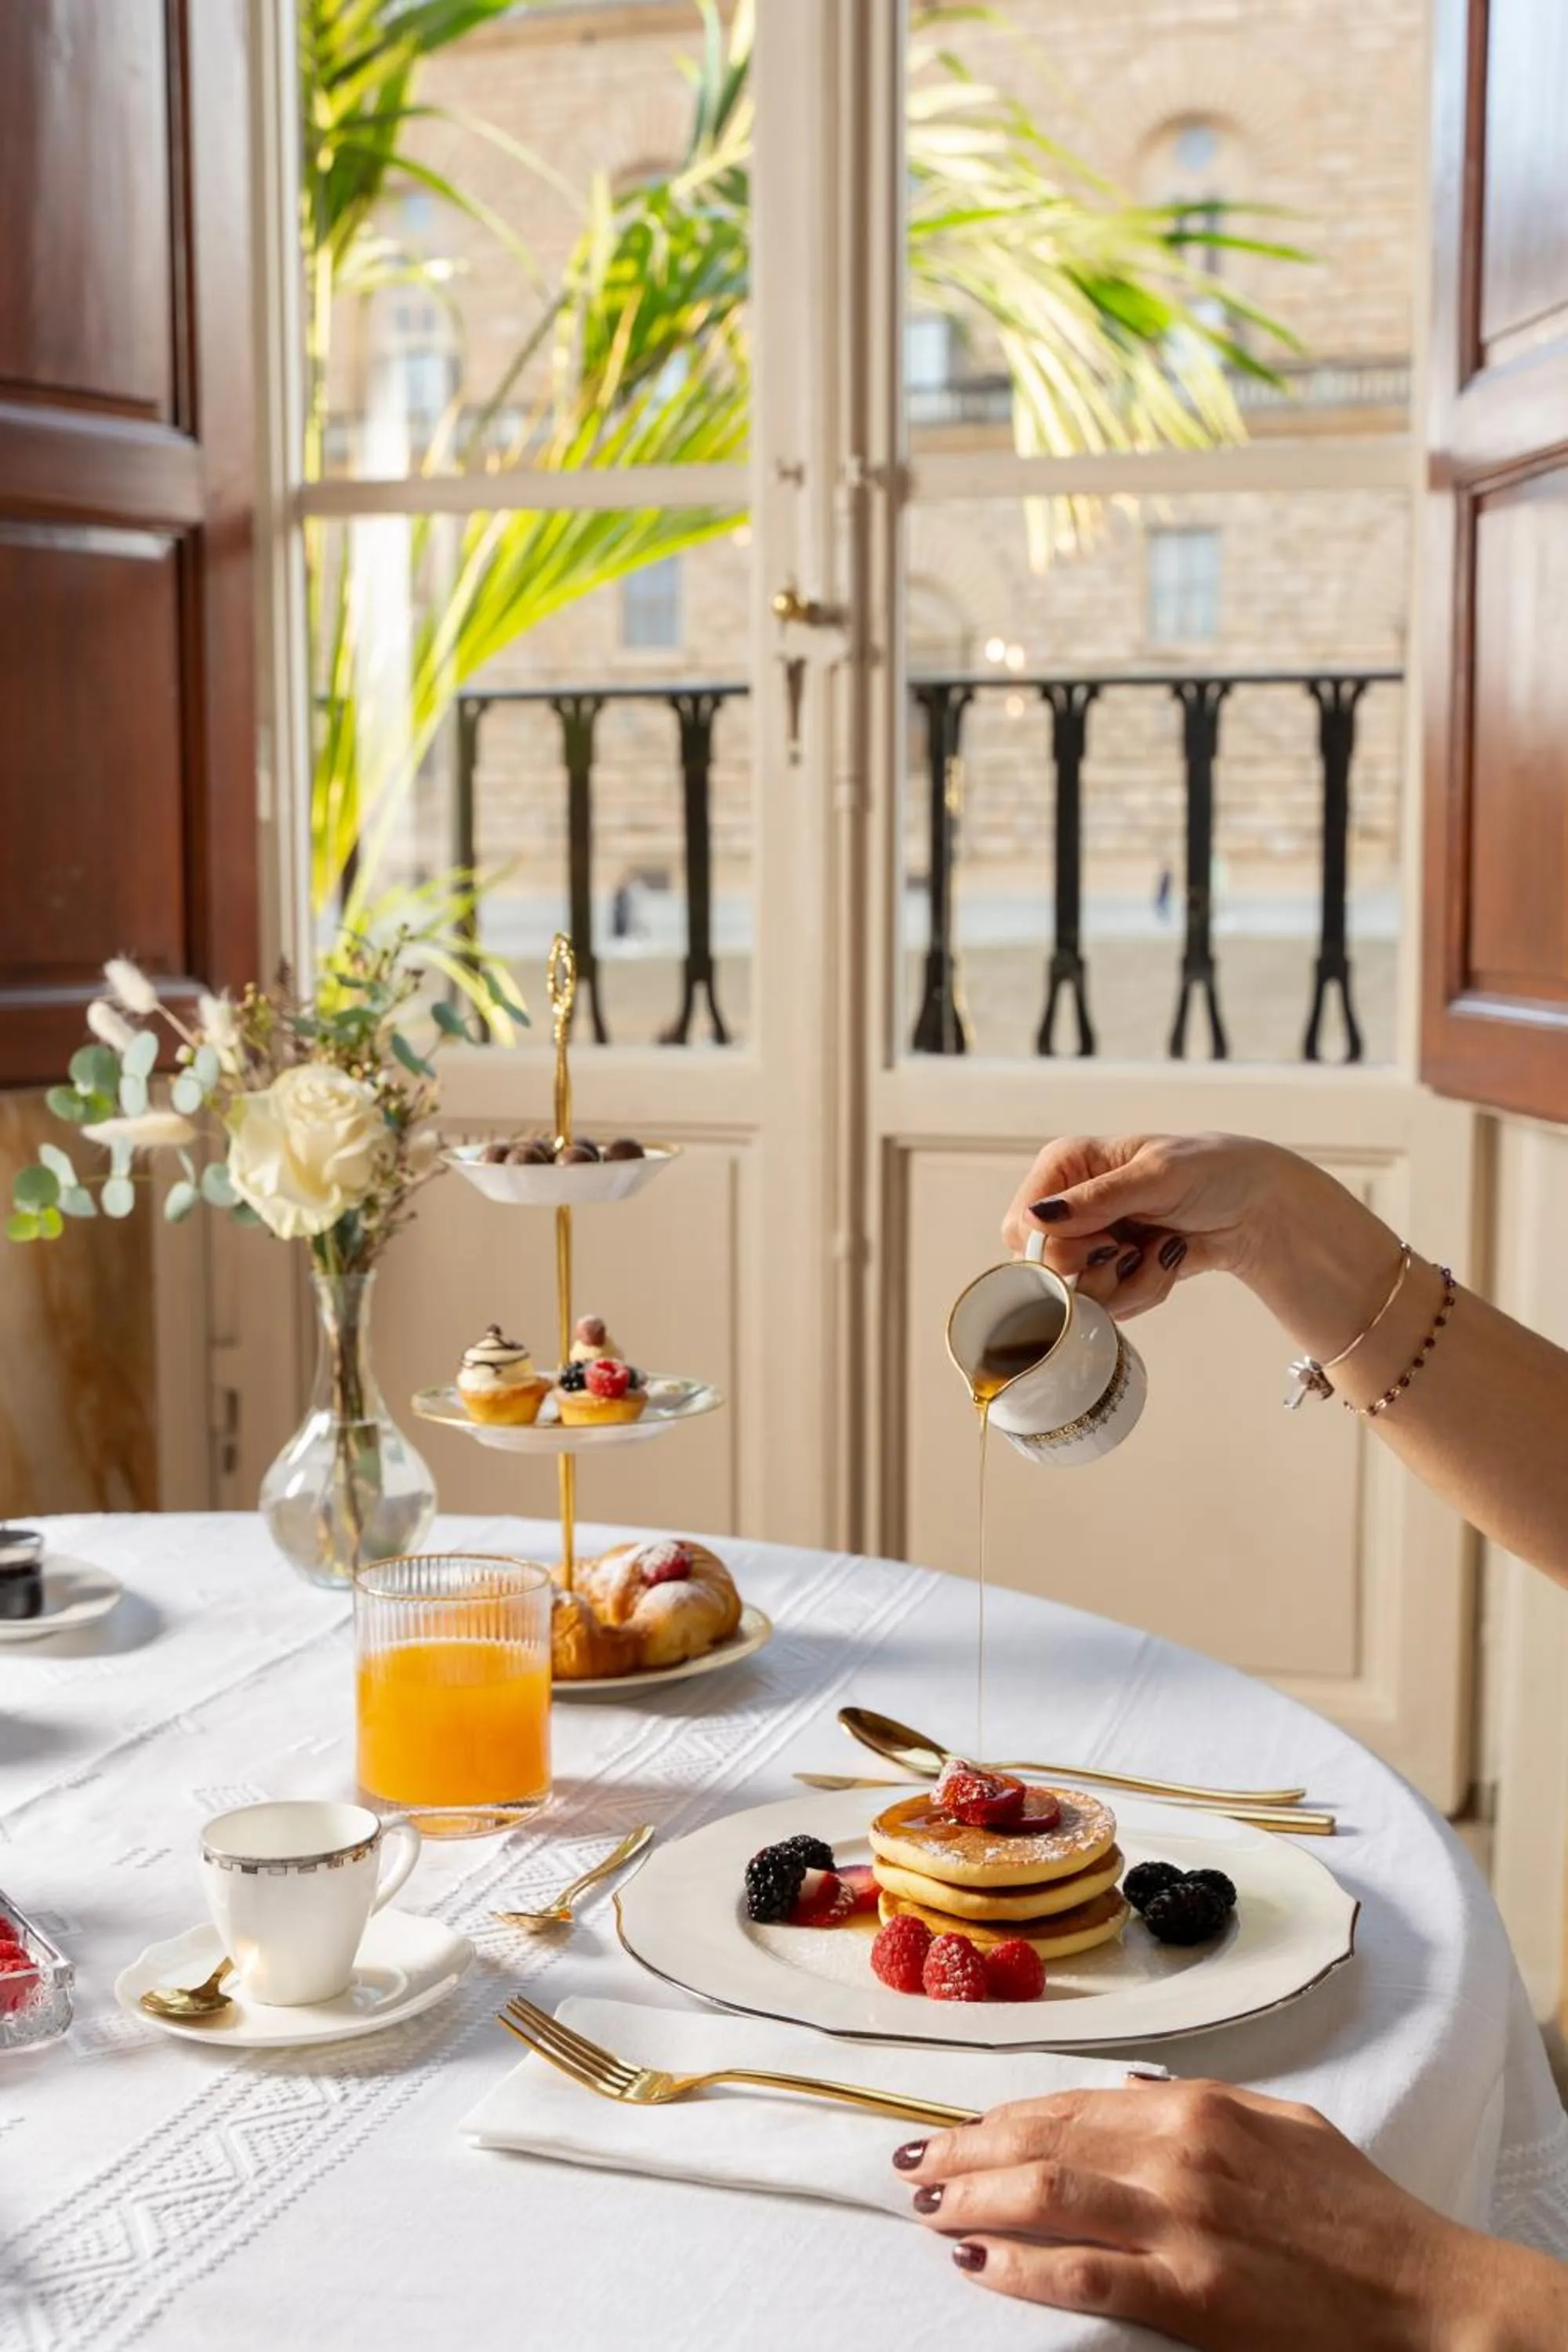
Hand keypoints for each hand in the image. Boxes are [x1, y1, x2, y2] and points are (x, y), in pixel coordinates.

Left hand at [897, 2077, 1565, 2347]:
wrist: (1422, 2293)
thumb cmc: (1357, 2214)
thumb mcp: (1280, 2126)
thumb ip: (1202, 2105)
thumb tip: (1134, 2089)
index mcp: (1198, 2106)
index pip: (1070, 2102)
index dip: (1001, 2116)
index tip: (954, 2129)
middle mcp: (1179, 2150)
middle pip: (1042, 2141)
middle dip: (967, 2152)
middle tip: (916, 2164)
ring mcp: (1181, 2220)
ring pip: (1046, 2195)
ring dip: (974, 2199)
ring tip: (928, 2207)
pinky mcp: (1190, 2291)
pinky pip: (1083, 2274)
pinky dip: (1021, 2267)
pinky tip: (978, 2263)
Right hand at [999, 1133, 1295, 1320]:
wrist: (1257, 1207)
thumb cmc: (1213, 1171)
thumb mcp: (1157, 1177)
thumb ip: (1096, 1201)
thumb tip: (1038, 1217)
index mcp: (1065, 1166)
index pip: (1022, 1226)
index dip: (1057, 1246)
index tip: (1107, 1240)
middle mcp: (1068, 1205)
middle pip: (1044, 1268)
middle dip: (1099, 1270)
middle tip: (1134, 1248)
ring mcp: (1090, 1241)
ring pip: (1079, 1294)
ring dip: (1129, 1283)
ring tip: (1162, 1251)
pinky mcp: (1112, 1272)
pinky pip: (1109, 1306)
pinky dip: (1144, 1292)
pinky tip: (1166, 1261)